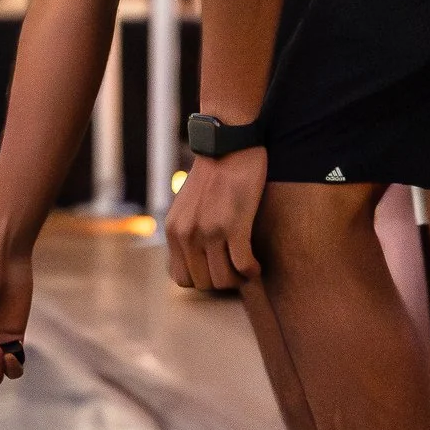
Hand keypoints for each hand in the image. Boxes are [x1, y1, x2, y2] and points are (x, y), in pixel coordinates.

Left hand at [165, 146, 266, 291]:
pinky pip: (243, 266)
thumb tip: (196, 259)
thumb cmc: (213, 175)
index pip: (182, 279)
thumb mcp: (187, 205)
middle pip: (205, 284)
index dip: (203, 279)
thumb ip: (187, 230)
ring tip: (247, 264)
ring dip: (239, 278)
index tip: (218, 268)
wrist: (226, 144)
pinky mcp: (232, 225)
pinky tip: (256, 262)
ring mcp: (208, 231)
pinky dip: (252, 270)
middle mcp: (186, 233)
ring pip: (224, 281)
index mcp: (174, 230)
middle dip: (223, 280)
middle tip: (236, 267)